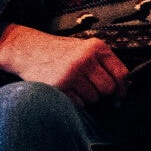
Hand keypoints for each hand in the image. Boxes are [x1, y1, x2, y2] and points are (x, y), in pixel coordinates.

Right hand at [0, 24, 129, 102]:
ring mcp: (72, 72)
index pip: (121, 73)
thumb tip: (124, 88)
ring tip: (74, 87)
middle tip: (92, 92)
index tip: (118, 98)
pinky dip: (75, 102)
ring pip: (93, 98)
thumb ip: (103, 64)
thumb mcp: (84, 49)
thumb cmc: (59, 52)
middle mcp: (86, 58)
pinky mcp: (59, 85)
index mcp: (96, 47)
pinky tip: (65, 91)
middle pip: (108, 88)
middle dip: (103, 96)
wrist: (27, 49)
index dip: (122, 89)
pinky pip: (78, 104)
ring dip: (87, 99)